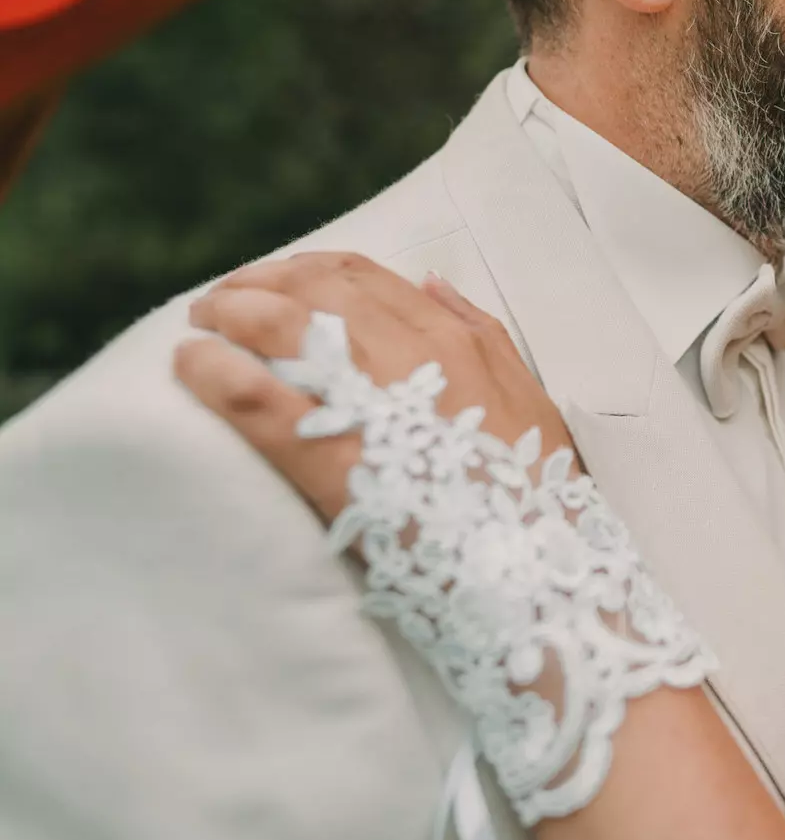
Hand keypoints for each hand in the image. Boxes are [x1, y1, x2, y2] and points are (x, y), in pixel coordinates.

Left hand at [175, 251, 573, 524]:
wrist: (535, 569)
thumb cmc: (534, 490)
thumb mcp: (525, 394)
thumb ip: (479, 331)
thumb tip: (430, 282)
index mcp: (454, 341)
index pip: (360, 276)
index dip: (304, 270)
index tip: (275, 284)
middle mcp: (409, 355)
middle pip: (310, 288)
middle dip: (256, 284)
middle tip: (223, 304)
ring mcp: (370, 404)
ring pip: (277, 326)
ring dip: (228, 315)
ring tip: (200, 328)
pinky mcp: (333, 461)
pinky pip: (258, 400)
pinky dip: (216, 374)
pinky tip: (193, 366)